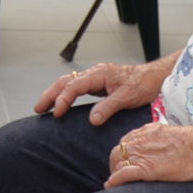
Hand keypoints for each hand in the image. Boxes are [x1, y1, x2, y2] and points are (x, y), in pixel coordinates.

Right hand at [33, 60, 157, 123]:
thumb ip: (108, 107)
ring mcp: (95, 77)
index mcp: (98, 74)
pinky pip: (76, 87)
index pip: (74, 86)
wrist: (154, 77)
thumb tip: (92, 119)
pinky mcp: (98, 83)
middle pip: (65, 81)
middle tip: (38, 108)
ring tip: (43, 107)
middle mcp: (94, 73)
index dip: (63, 99)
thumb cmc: (143, 84)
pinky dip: (65, 94)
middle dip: (50, 94)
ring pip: (68, 83)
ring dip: (55, 94)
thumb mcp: (127, 97)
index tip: (56, 112)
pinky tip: (61, 103)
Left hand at [106, 119, 192, 186]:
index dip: (124, 153)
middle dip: (116, 163)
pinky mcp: (145, 169)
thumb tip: (163, 147)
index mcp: (147, 131)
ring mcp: (142, 154)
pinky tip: (111, 186)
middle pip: (118, 152)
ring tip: (115, 183)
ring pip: (118, 163)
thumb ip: (162, 139)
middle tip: (118, 174)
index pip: (126, 141)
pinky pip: (123, 174)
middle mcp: (141, 141)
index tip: (125, 160)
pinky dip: (115, 181)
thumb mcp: (174, 134)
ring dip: (115, 173)